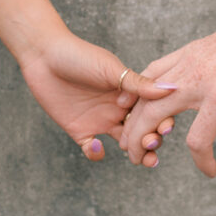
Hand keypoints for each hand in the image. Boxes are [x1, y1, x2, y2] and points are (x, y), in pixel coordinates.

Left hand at [20, 33, 175, 163]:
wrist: (44, 55)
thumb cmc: (79, 55)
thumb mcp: (111, 69)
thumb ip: (138, 84)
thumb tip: (170, 89)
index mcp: (130, 92)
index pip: (152, 111)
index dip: (162, 121)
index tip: (166, 128)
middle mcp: (118, 108)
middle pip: (143, 130)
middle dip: (153, 140)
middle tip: (153, 144)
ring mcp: (100, 120)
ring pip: (125, 142)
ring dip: (137, 153)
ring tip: (145, 160)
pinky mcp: (79, 130)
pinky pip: (92, 149)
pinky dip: (96, 153)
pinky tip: (96, 145)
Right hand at [120, 2, 215, 178]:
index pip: (197, 141)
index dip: (203, 162)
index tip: (212, 171)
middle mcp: (198, 80)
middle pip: (153, 116)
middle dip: (140, 143)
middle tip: (137, 161)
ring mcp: (188, 63)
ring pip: (146, 94)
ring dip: (133, 118)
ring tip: (129, 137)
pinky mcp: (186, 52)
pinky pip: (153, 70)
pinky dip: (139, 89)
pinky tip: (135, 103)